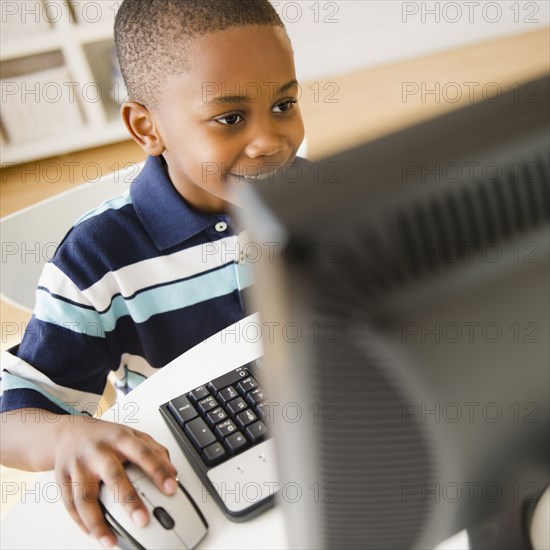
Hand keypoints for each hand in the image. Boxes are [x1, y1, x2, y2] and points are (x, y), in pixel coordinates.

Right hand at [53, 416, 177, 547]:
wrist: (69, 432)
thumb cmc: (105, 436)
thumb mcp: (132, 434)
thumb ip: (154, 450)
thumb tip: (172, 472)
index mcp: (119, 438)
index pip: (142, 453)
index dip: (158, 470)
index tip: (171, 488)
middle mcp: (98, 451)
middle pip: (113, 475)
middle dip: (128, 499)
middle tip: (143, 520)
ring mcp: (78, 465)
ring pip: (84, 497)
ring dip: (97, 522)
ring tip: (111, 541)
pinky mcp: (62, 479)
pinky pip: (70, 506)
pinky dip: (82, 523)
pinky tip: (95, 535)